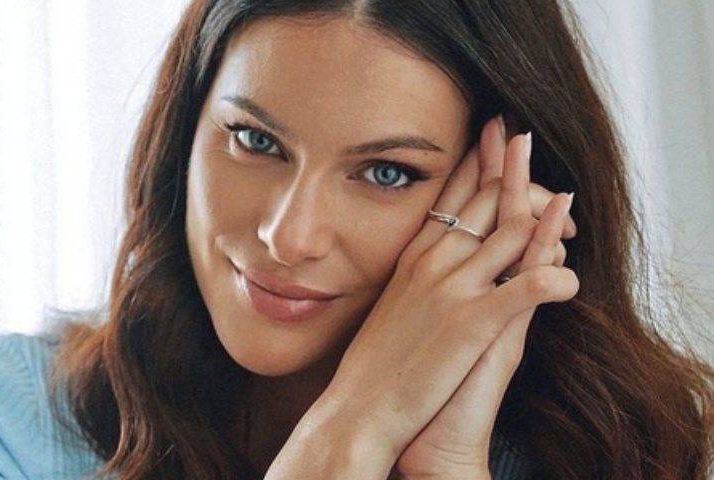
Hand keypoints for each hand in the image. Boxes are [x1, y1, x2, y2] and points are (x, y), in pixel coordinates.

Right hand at [313, 115, 578, 477]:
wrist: (358, 406)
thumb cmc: (373, 362)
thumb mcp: (391, 303)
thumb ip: (416, 276)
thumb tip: (434, 262)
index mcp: (414, 255)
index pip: (450, 192)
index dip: (478, 158)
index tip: (495, 132)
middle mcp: (433, 260)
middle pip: (486, 198)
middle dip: (518, 173)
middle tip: (539, 160)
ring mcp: (452, 287)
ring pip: (511, 229)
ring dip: (547, 220)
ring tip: (570, 214)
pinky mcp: (472, 322)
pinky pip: (529, 286)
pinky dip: (557, 280)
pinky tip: (571, 282)